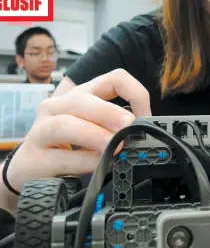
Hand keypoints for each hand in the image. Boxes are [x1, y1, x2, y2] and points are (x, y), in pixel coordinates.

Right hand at [5, 69, 149, 195]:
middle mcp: (57, 106)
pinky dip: (85, 161)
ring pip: (66, 124)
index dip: (135, 94)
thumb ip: (114, 127)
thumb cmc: (66, 146)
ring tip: (115, 146)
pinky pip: (62, 157)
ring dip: (95, 135)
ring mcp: (41, 130)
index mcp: (80, 95)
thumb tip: (141, 133)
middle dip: (110, 112)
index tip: (145, 116)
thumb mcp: (95, 130)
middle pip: (83, 98)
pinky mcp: (33, 157)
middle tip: (129, 127)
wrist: (27, 169)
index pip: (113, 78)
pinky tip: (98, 165)